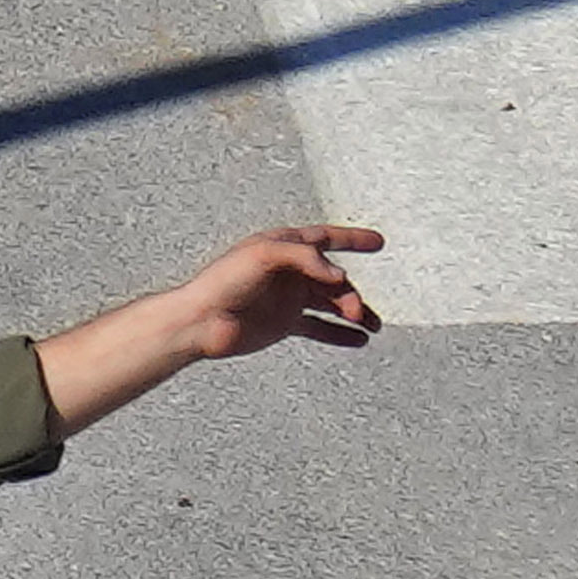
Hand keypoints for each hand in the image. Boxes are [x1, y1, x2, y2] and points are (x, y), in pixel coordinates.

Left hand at [37, 224, 384, 435]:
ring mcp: (287, 299)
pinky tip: (359, 340)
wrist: (199, 322)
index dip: (352, 239)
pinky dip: (340, 334)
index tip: (378, 242)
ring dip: (355, 313)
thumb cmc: (221, 282)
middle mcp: (289, 272)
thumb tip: (337, 274)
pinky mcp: (283, 324)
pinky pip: (319, 328)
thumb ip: (303, 257)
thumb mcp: (263, 255)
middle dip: (351, 293)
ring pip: (331, 304)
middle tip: (357, 310)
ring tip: (371, 326)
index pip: (325, 239)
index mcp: (283, 247)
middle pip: (333, 279)